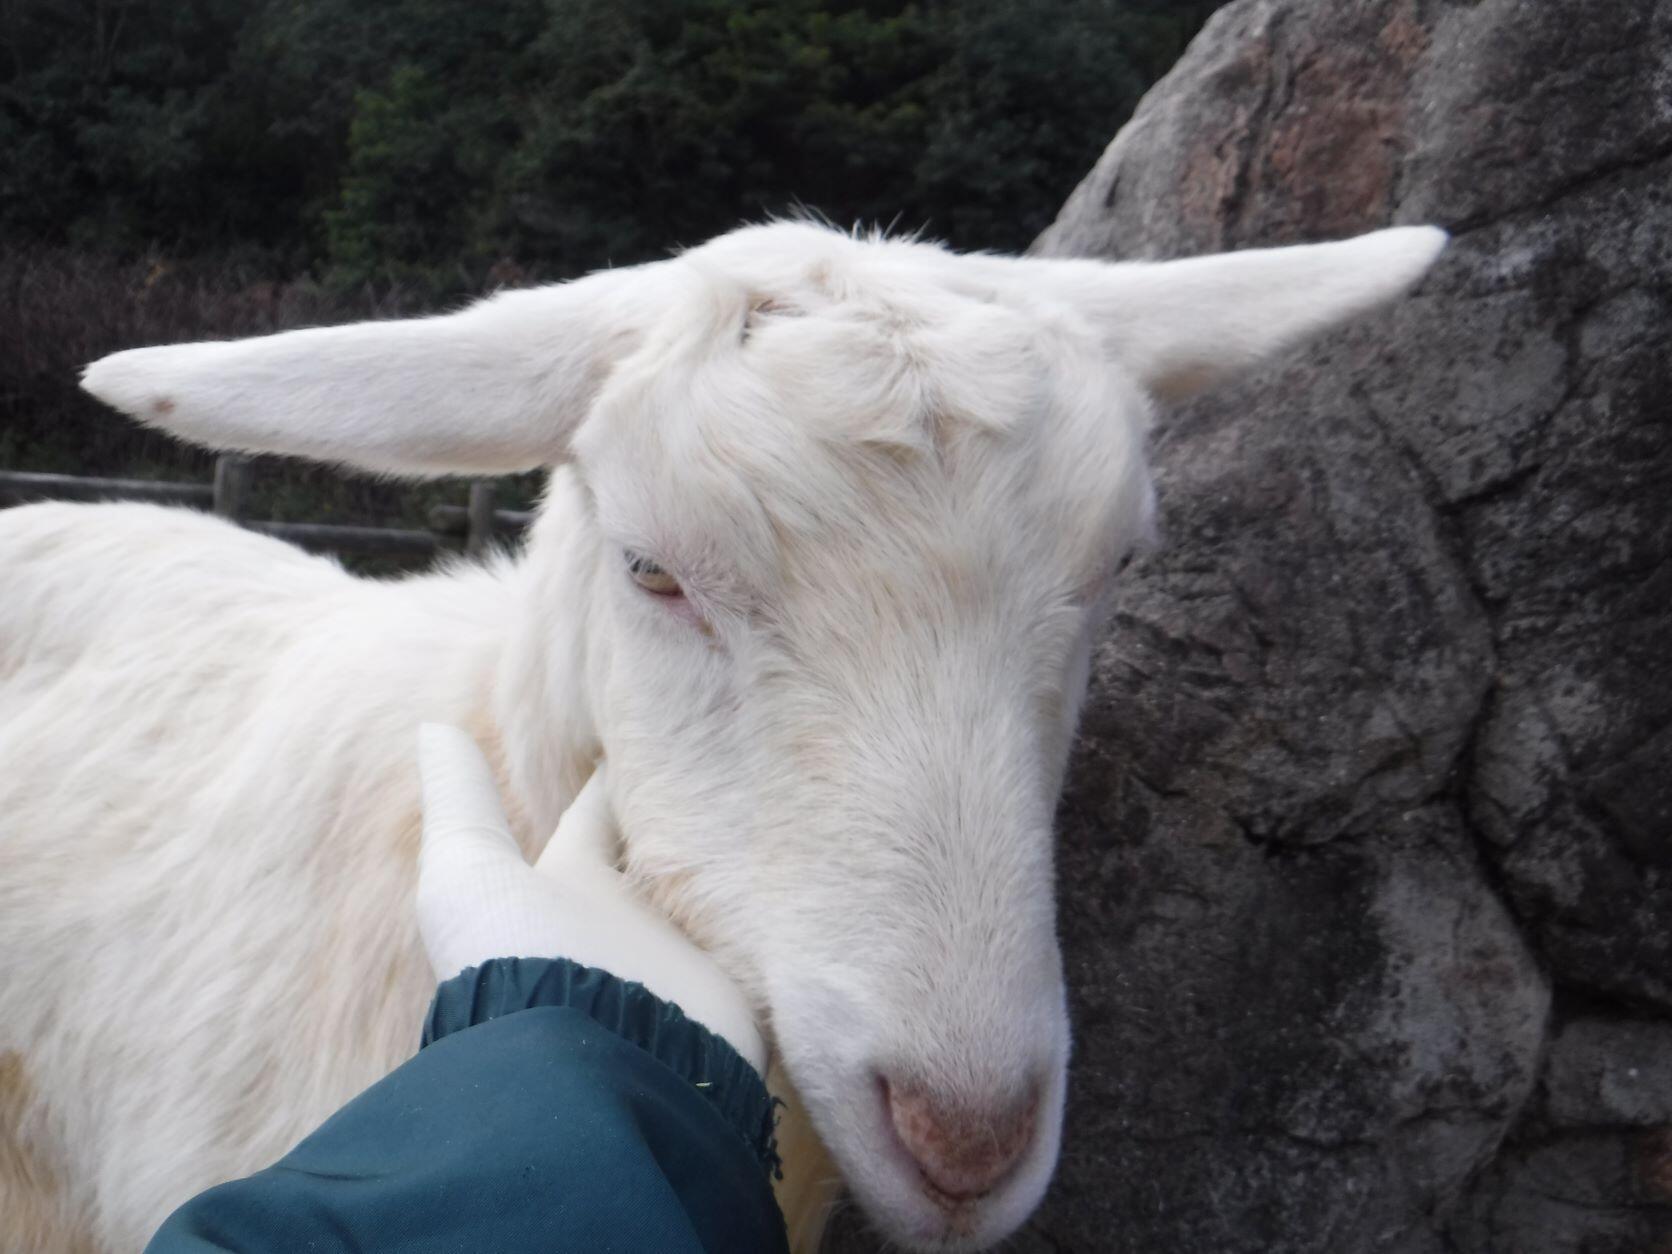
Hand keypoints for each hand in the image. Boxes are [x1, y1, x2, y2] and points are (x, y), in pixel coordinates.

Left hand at [415, 723, 766, 1074]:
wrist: (585, 1068)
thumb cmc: (519, 964)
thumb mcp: (468, 876)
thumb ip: (462, 803)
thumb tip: (434, 724)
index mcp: (577, 880)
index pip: (602, 808)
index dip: (620, 767)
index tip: (652, 711)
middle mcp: (635, 909)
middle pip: (670, 834)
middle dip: (693, 791)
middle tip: (732, 729)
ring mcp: (694, 941)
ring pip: (724, 872)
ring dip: (742, 836)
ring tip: (784, 773)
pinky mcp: (746, 973)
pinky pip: (772, 917)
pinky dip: (783, 892)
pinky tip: (811, 846)